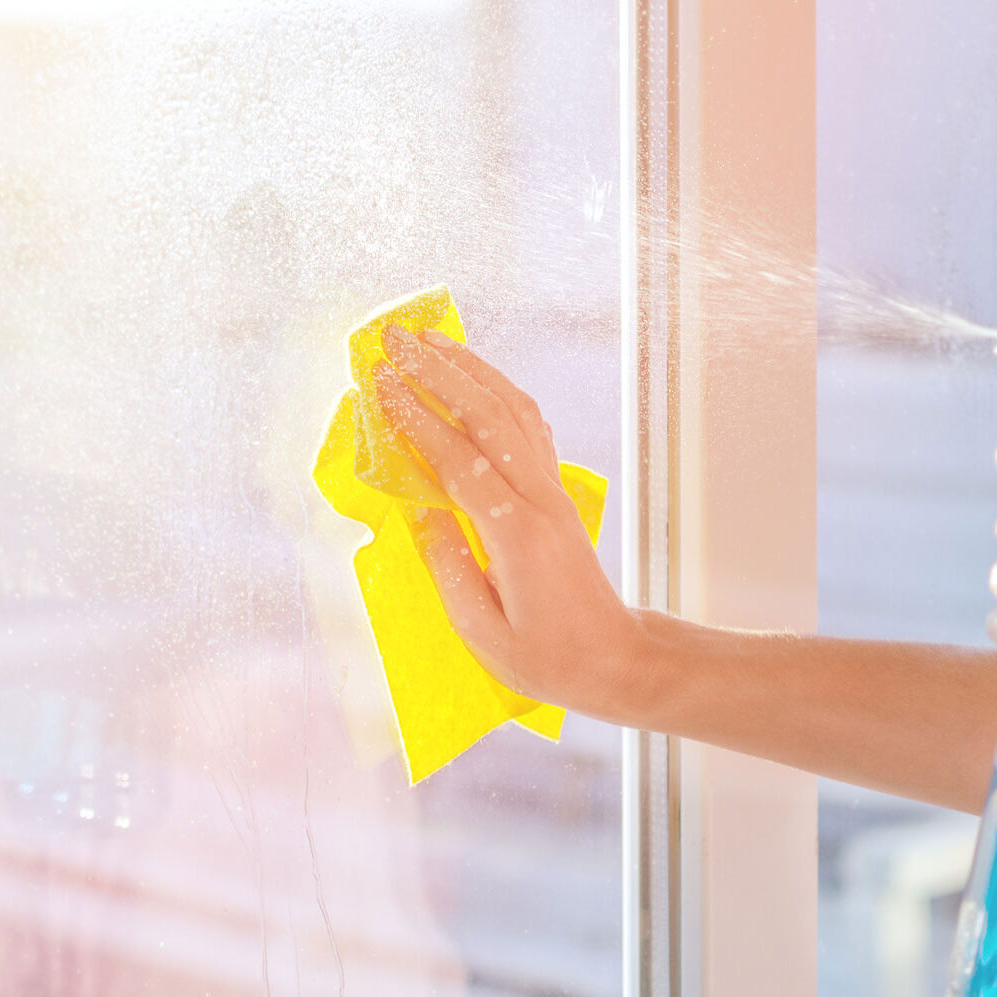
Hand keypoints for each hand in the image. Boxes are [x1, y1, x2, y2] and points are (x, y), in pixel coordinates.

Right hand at [372, 325, 642, 716]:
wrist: (615, 658)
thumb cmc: (548, 657)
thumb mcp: (483, 631)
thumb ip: (448, 566)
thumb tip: (418, 510)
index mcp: (515, 534)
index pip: (458, 461)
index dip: (417, 419)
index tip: (381, 382)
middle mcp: (539, 500)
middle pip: (488, 418)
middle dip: (439, 372)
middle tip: (396, 338)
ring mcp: (553, 491)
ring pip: (514, 412)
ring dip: (472, 371)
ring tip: (432, 340)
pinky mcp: (558, 493)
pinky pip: (530, 428)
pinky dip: (501, 394)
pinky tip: (478, 379)